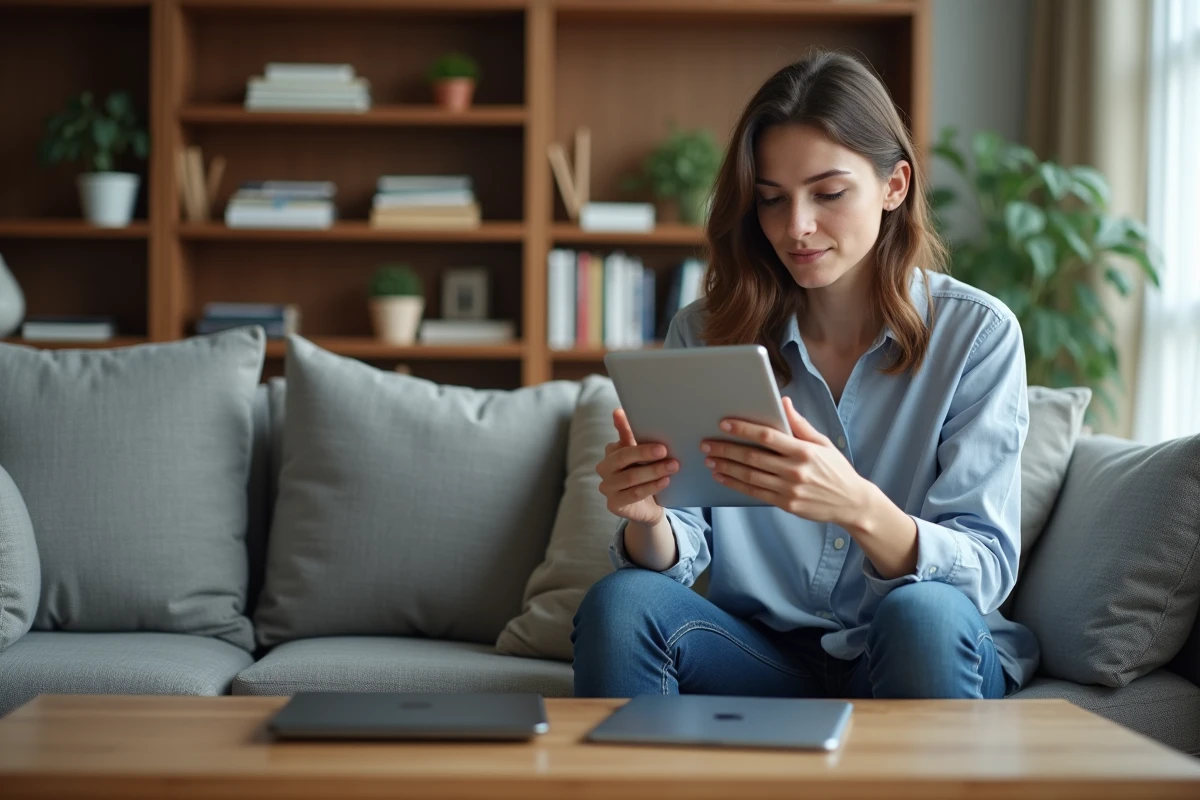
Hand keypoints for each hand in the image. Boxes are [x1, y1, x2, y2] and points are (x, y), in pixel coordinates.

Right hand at [596, 408, 678, 524]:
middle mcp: (604, 468)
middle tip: (664, 450)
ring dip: (653, 471)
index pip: (621, 439)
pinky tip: (665, 481)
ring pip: (630, 477)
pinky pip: (634, 494)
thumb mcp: (642, 454)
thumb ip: (631, 434)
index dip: (628, 430)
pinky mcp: (613, 504)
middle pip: (623, 457)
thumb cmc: (645, 474)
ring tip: (672, 466)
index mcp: (611, 451)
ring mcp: (607, 487)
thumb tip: (618, 411)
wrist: (648, 506)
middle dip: (645, 453)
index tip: (641, 423)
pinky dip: (651, 487)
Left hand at [701, 396, 869, 525]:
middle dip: (726, 449)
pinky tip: (722, 477)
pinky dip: (735, 484)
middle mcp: (795, 470)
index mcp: (804, 451)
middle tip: (706, 443)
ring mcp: (789, 489)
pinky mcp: (786, 504)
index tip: (724, 424)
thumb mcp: (823, 443)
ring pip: (750, 476)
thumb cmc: (836, 469)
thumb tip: (783, 401)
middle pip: (753, 457)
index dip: (744, 429)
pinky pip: (754, 493)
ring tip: (709, 459)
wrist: (852, 503)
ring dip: (726, 467)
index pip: (767, 437)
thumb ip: (800, 424)